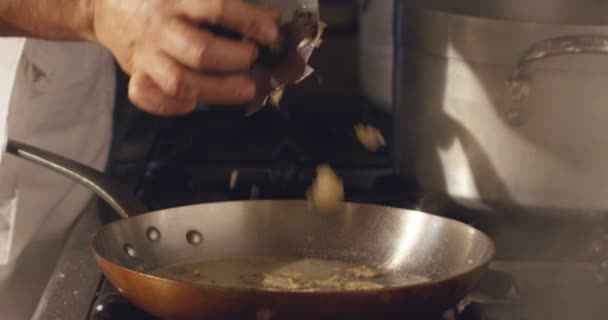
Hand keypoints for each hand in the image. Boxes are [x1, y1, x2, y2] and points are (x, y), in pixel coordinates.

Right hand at [92, 0, 279, 115]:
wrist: (102, 4)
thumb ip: (224, 4)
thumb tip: (271, 17)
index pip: (217, 8)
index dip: (248, 21)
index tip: (270, 33)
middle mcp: (161, 28)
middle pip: (199, 51)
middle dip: (234, 59)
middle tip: (253, 58)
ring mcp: (147, 54)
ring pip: (180, 81)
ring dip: (217, 90)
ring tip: (245, 89)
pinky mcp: (135, 74)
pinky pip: (147, 97)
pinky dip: (169, 106)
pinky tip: (191, 104)